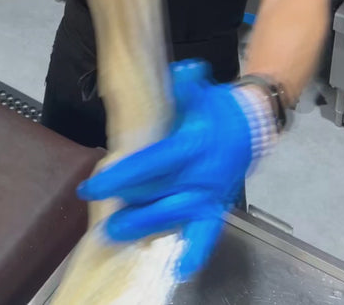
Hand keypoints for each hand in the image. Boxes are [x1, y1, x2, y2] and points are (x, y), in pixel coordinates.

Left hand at [77, 61, 263, 280]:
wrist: (251, 125)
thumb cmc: (214, 107)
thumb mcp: (197, 89)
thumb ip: (182, 84)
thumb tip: (174, 74)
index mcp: (191, 143)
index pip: (149, 164)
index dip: (120, 177)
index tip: (93, 186)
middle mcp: (200, 173)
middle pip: (157, 197)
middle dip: (127, 208)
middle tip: (102, 216)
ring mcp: (210, 193)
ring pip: (174, 218)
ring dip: (144, 228)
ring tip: (116, 233)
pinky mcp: (218, 207)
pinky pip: (208, 234)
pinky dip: (195, 251)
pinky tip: (178, 268)